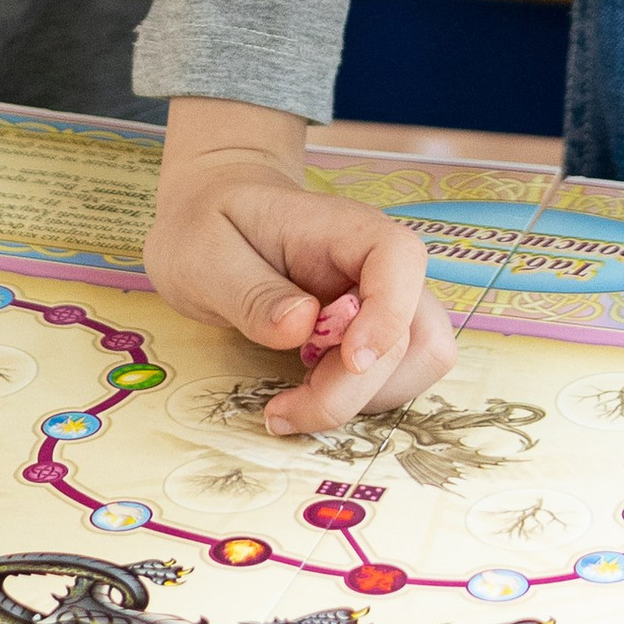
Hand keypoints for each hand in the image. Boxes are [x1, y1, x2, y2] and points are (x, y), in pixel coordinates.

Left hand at [149, 103, 454, 434]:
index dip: (390, 314)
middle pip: (413, 332)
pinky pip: (393, 376)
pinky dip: (355, 400)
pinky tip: (303, 395)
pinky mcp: (372, 331)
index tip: (349, 360)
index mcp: (340, 228)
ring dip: (363, 399)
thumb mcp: (206, 255)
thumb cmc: (208, 227)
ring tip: (294, 402)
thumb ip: (252, 293)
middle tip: (284, 406)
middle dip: (356, 387)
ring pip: (418, 361)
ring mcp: (380, 299)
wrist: (212, 217)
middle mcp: (374, 264)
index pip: (399, 257)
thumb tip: (302, 326)